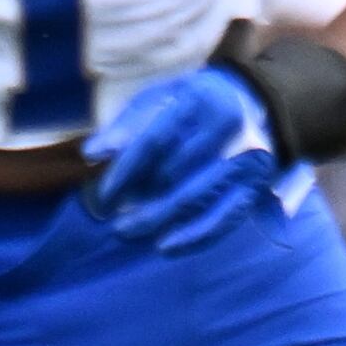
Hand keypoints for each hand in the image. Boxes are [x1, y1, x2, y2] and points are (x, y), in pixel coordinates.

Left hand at [84, 67, 277, 252]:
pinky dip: (194, 238)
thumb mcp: (157, 99)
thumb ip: (124, 126)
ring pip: (196, 200)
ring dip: (157, 220)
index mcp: (201, 98)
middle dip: (138, 198)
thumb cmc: (190, 104)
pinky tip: (165, 247)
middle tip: (111, 216)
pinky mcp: (254, 186)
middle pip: (174, 174)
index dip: (126, 170)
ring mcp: (246, 160)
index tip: (104, 194)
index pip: (155, 140)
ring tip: (126, 231)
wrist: (249, 103)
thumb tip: (91, 154)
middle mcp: (230, 128)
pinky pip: (223, 219)